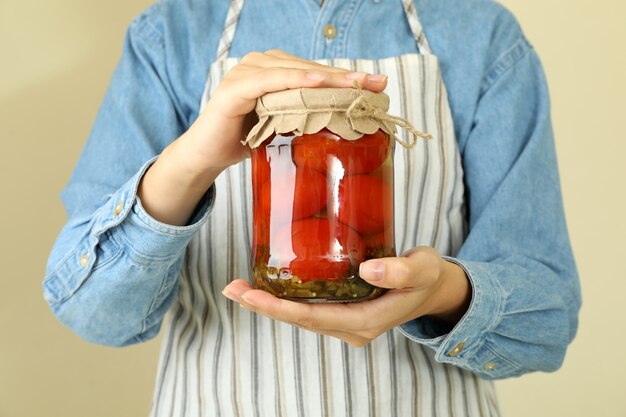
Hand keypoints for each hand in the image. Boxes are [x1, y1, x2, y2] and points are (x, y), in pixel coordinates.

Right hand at [138, 50, 388, 224]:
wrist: (207, 156)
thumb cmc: (245, 140)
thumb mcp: (283, 126)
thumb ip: (305, 115)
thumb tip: (347, 122)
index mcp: (274, 73)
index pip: (316, 73)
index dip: (347, 78)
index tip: (378, 86)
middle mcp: (260, 66)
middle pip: (310, 68)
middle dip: (345, 77)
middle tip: (377, 84)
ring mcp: (245, 74)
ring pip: (294, 71)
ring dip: (327, 78)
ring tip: (355, 85)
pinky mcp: (234, 89)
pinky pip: (268, 81)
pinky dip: (293, 80)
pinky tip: (317, 82)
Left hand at [223, 247, 471, 346]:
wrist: (433, 288)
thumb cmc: (428, 276)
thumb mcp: (423, 268)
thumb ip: (401, 269)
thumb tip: (366, 269)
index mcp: (368, 321)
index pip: (315, 318)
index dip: (280, 309)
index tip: (251, 296)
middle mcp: (353, 327)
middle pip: (301, 320)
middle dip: (265, 307)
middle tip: (232, 289)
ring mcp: (348, 322)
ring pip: (302, 316)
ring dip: (270, 304)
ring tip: (239, 288)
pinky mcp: (344, 311)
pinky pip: (310, 308)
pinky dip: (286, 299)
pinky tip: (268, 285)